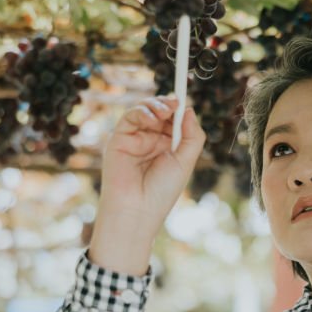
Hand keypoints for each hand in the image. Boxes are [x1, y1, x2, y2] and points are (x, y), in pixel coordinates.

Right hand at [89, 95, 205, 273]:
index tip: (185, 102)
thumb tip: (189, 109)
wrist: (137, 209)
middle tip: (175, 103)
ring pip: (144, 111)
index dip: (179, 110)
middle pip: (159, 112)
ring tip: (165, 111)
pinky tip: (151, 119)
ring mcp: (135, 139)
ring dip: (155, 105)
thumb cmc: (162, 191)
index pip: (174, 120)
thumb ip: (192, 135)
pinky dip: (141, 112)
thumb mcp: (185, 162)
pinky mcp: (119, 139)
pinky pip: (129, 117)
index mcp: (168, 147)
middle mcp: (151, 141)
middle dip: (168, 104)